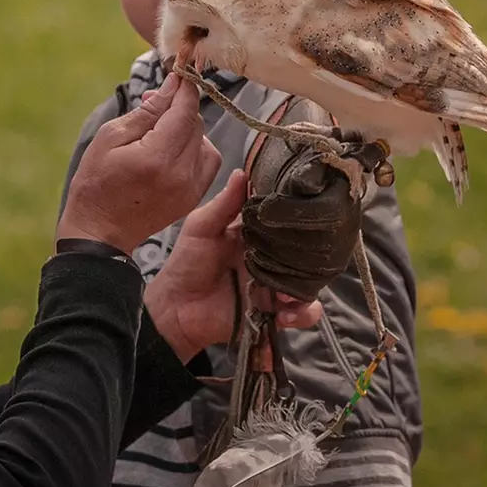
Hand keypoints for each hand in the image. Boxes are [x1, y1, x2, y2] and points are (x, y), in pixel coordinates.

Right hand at [58, 73, 221, 255]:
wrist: (100, 232)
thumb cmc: (96, 182)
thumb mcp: (110, 138)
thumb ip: (146, 112)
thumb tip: (171, 88)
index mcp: (157, 157)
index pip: (184, 111)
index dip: (184, 89)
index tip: (178, 74)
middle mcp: (181, 174)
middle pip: (197, 125)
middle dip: (180, 108)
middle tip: (154, 104)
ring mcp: (190, 190)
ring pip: (206, 143)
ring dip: (189, 129)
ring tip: (162, 130)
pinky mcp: (193, 198)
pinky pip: (207, 163)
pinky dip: (195, 149)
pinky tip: (172, 149)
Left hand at [144, 169, 324, 362]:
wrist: (175, 310)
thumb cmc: (186, 264)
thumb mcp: (200, 229)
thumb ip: (223, 205)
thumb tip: (242, 172)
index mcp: (256, 234)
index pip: (285, 219)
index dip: (298, 214)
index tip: (309, 208)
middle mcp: (271, 257)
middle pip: (305, 251)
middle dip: (311, 255)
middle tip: (304, 257)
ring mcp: (276, 285)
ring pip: (309, 282)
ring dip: (307, 287)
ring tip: (288, 293)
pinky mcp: (275, 311)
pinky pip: (303, 313)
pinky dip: (303, 313)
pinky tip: (286, 312)